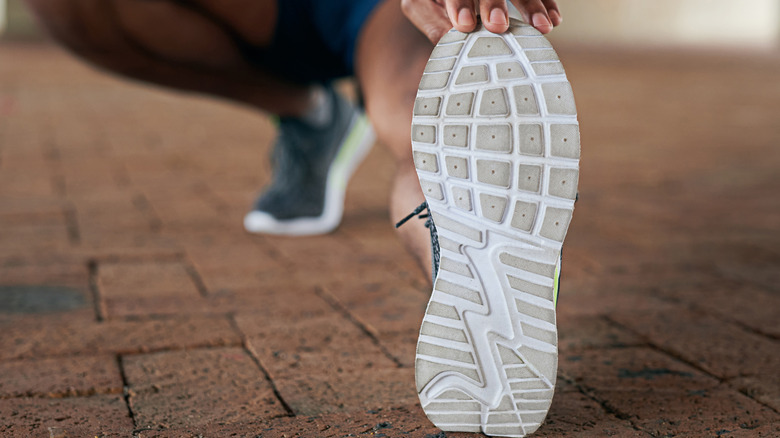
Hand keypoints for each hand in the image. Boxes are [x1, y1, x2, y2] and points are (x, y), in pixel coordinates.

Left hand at [401, 0, 561, 42]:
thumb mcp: (423, 5)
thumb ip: (431, 22)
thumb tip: (447, 44)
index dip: (460, 4)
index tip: (464, 24)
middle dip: (494, 3)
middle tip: (498, 25)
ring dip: (532, 5)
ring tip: (542, 28)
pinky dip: (547, 3)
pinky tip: (554, 21)